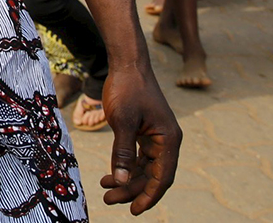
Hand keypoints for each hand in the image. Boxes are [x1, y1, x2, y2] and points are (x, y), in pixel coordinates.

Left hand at [99, 67, 181, 215]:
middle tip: (109, 199)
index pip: (162, 177)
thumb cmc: (127, 89)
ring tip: (104, 189)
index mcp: (168, 139)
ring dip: (125, 179)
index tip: (134, 211)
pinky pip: (137, 156)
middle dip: (131, 189)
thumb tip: (119, 180)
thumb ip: (122, 151)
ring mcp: (155, 136)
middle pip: (151, 175)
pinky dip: (124, 166)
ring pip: (143, 168)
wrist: (126, 64)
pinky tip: (108, 175)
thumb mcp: (123, 121)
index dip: (149, 196)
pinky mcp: (144, 132)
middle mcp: (166, 140)